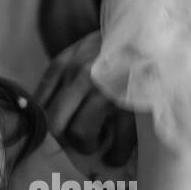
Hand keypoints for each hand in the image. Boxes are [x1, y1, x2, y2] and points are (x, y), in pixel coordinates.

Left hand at [35, 31, 137, 165]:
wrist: (152, 34)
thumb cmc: (113, 49)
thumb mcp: (78, 52)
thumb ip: (59, 77)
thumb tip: (38, 113)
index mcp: (63, 65)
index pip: (38, 105)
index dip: (40, 127)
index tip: (47, 138)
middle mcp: (81, 77)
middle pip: (54, 124)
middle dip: (60, 140)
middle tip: (70, 143)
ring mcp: (107, 91)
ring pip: (79, 135)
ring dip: (85, 146)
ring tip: (94, 142)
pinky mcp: (132, 105)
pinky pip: (118, 144)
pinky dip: (115, 155)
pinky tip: (114, 154)